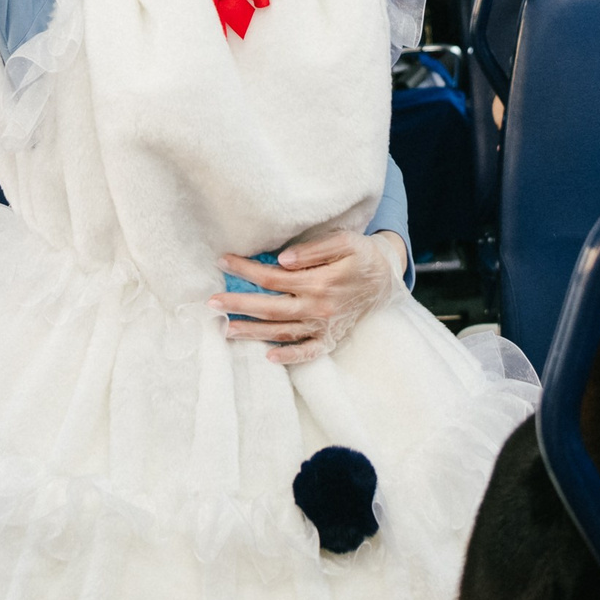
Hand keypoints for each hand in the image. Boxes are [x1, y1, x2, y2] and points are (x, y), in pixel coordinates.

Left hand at [211, 230, 406, 364]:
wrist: (388, 278)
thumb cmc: (362, 255)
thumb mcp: (344, 242)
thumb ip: (313, 250)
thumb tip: (282, 260)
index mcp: (320, 282)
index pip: (273, 278)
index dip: (245, 270)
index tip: (223, 262)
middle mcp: (318, 308)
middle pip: (270, 308)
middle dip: (238, 304)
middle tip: (211, 303)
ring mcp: (323, 327)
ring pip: (281, 332)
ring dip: (252, 331)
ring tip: (225, 330)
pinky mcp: (330, 338)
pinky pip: (307, 352)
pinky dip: (288, 357)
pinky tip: (268, 356)